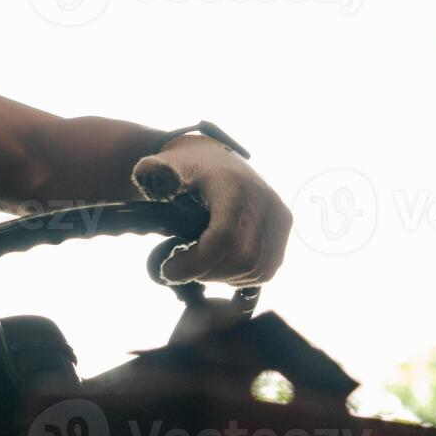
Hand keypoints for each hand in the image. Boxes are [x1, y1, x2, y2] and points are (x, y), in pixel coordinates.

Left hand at [131, 134, 291, 285]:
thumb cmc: (181, 167)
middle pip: (244, 260)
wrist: (209, 157)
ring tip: (198, 266)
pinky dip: (242, 276)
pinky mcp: (283, 224)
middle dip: (208, 273)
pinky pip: (268, 267)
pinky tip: (218, 265)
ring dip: (224, 278)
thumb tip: (153, 186)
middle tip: (181, 270)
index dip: (195, 264)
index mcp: (232, 185)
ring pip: (258, 270)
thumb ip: (151, 175)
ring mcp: (277, 212)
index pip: (223, 238)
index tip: (168, 270)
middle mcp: (263, 198)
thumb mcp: (159, 167)